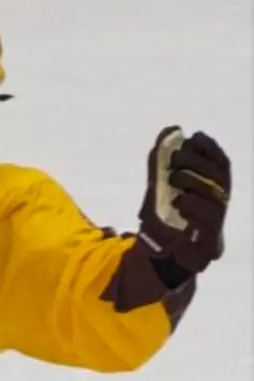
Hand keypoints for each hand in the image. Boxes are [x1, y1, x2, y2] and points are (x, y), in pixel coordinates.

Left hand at [138, 126, 229, 275]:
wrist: (164, 251)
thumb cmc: (166, 213)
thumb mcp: (159, 184)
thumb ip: (162, 158)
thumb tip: (172, 129)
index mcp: (212, 187)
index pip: (221, 162)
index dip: (210, 148)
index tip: (194, 137)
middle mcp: (220, 202)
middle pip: (219, 175)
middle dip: (196, 162)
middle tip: (176, 161)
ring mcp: (218, 220)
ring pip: (216, 194)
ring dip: (192, 181)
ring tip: (174, 180)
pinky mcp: (211, 238)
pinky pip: (209, 217)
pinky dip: (191, 204)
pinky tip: (178, 200)